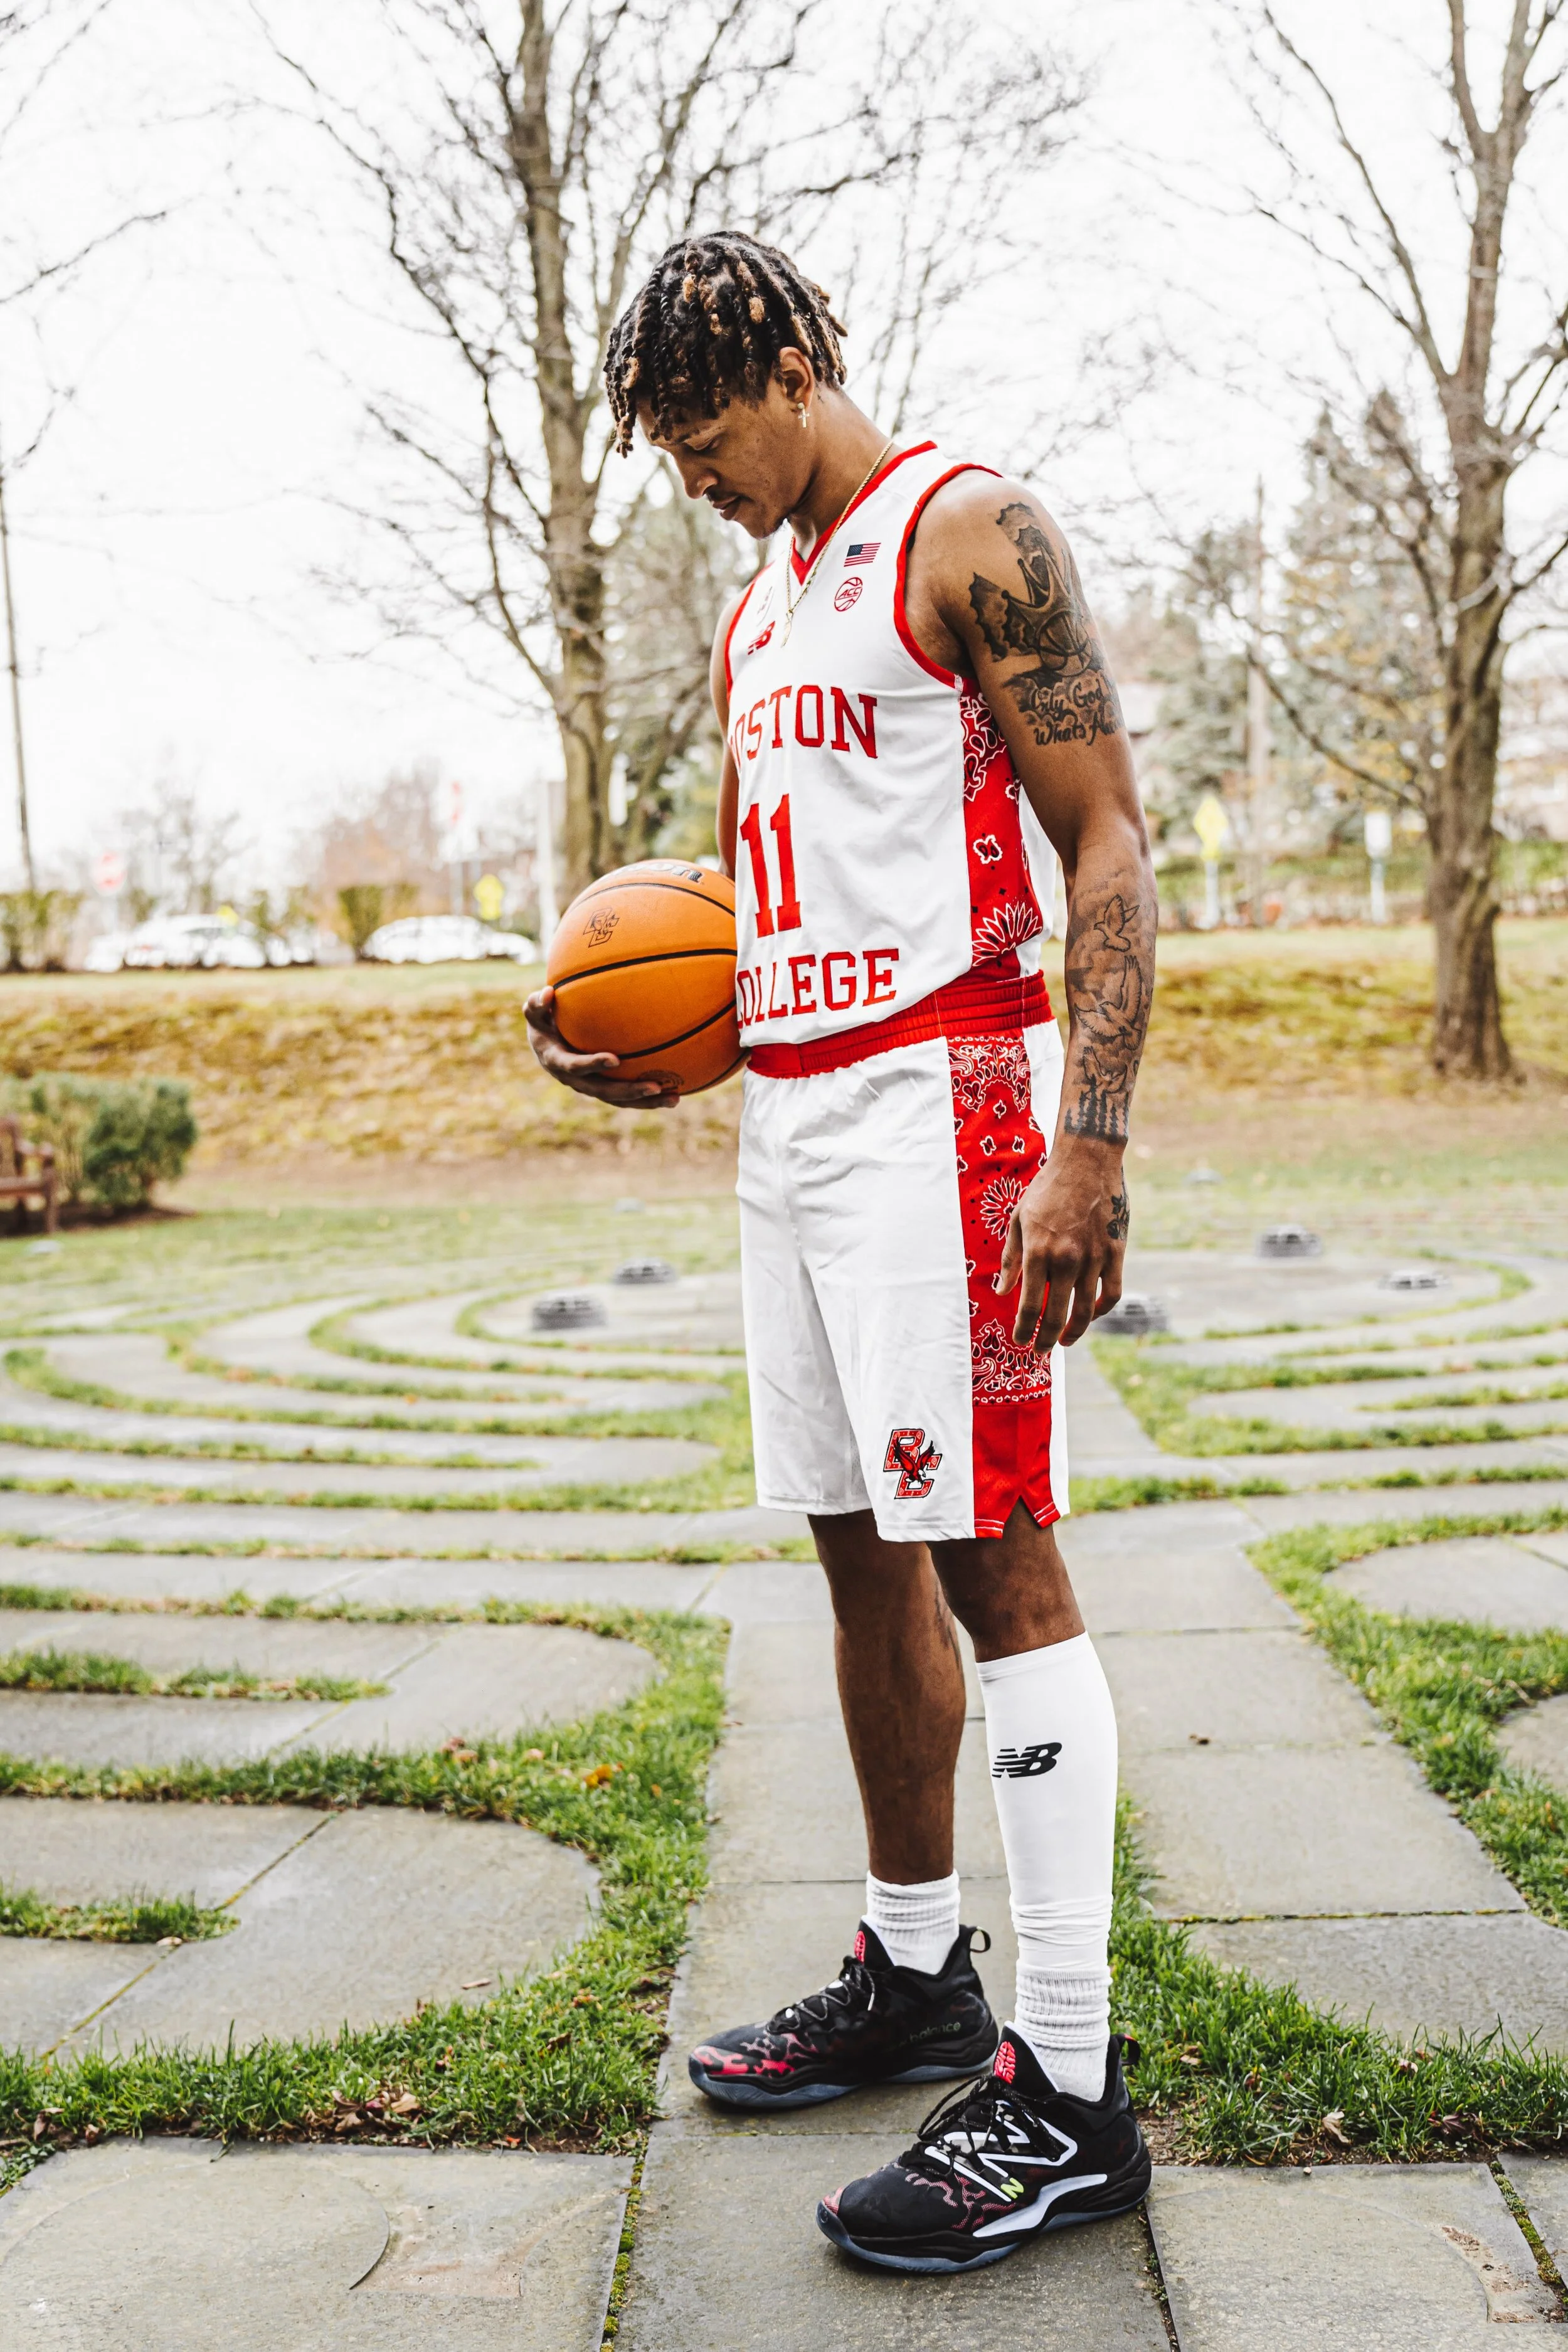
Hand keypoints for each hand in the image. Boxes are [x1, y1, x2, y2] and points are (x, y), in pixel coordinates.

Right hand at [524, 987, 680, 1107]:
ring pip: (620, 1100)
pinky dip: (649, 1097)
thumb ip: (538, 1003)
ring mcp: (592, 1087)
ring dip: (647, 1101)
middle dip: (630, 1091)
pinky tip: (675, 1093)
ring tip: (674, 1099)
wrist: (545, 1043)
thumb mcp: (535, 1011)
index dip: (593, 1065)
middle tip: (655, 1087)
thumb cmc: (543, 1020)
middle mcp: (576, 1080)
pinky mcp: (605, 1088)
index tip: (614, 1059)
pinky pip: (628, 1096)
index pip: (575, 1066)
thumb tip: (548, 993)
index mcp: (557, 1062)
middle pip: (604, 1092)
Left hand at [995, 1141, 1127, 1351]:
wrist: (1087, 1159)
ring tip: (1064, 1340)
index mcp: (1038, 1252)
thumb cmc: (1048, 1187)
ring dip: (1075, 1331)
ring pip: (1087, 1310)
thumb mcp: (1019, 1219)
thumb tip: (1003, 1292)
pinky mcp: (1115, 1251)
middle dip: (1045, 1339)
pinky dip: (1103, 1309)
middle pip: (1057, 1314)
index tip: (1020, 1341)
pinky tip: (1092, 1314)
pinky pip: (1112, 1292)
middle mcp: (1066, 1259)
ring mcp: (1094, 1257)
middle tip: (1040, 1351)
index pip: (1029, 1305)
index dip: (1024, 1330)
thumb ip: (1012, 1258)